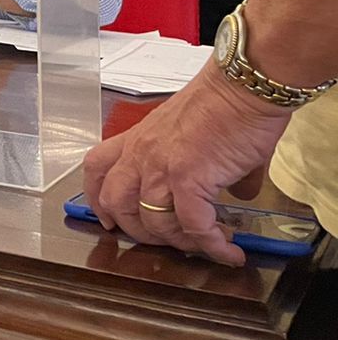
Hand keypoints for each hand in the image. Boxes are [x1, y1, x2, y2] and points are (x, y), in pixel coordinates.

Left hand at [81, 66, 291, 265]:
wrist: (242, 87)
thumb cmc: (226, 102)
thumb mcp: (199, 132)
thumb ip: (208, 165)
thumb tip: (238, 191)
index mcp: (138, 138)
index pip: (97, 167)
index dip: (96, 198)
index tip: (107, 219)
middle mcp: (141, 154)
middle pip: (116, 203)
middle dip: (138, 231)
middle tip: (166, 242)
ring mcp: (161, 167)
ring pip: (153, 222)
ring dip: (178, 243)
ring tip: (204, 245)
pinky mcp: (188, 180)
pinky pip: (194, 227)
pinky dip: (211, 246)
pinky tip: (229, 252)